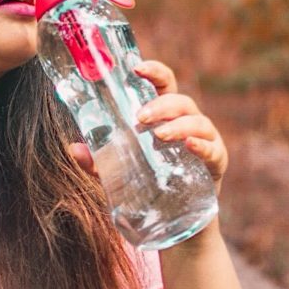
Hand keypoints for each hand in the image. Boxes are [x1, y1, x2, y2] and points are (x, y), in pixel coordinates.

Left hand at [66, 59, 227, 195]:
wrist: (173, 221)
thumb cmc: (145, 183)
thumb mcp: (116, 171)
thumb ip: (96, 160)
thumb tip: (73, 148)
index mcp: (164, 115)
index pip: (163, 84)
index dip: (154, 71)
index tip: (137, 68)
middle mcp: (186, 122)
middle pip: (180, 101)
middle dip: (161, 105)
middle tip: (140, 117)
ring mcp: (204, 142)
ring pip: (198, 122)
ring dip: (178, 125)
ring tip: (159, 135)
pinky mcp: (215, 165)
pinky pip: (214, 151)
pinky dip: (203, 146)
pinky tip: (190, 146)